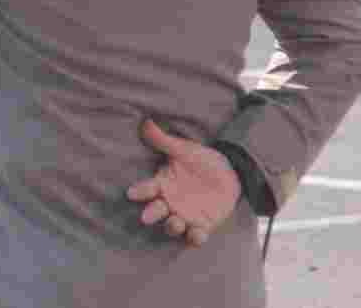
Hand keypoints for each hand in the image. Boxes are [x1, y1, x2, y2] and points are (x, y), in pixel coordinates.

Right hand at [125, 119, 241, 246]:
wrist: (228, 173)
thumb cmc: (200, 160)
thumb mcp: (183, 149)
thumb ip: (164, 140)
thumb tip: (146, 122)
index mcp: (162, 184)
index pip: (147, 189)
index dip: (140, 191)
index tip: (131, 193)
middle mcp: (170, 202)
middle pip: (156, 211)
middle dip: (151, 214)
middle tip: (146, 217)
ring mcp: (185, 216)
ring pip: (173, 226)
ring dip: (172, 227)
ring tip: (175, 223)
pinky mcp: (202, 226)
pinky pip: (196, 236)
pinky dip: (195, 238)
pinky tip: (197, 234)